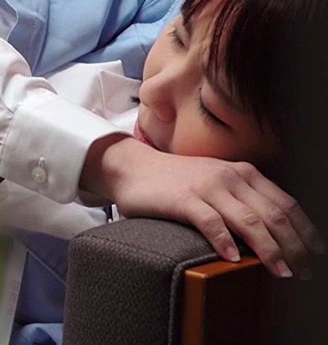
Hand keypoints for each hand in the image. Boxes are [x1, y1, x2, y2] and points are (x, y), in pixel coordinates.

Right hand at [83, 135, 325, 279]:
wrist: (132, 167)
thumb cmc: (174, 181)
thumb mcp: (216, 183)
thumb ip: (241, 199)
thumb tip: (272, 232)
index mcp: (243, 173)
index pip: (286, 204)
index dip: (306, 232)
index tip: (316, 254)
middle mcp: (230, 177)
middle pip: (274, 215)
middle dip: (295, 247)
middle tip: (304, 272)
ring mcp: (207, 187)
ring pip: (249, 220)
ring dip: (270, 250)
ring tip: (281, 272)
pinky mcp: (183, 199)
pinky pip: (211, 222)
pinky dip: (225, 242)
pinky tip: (234, 260)